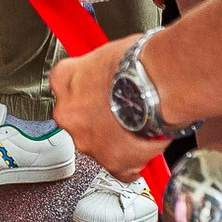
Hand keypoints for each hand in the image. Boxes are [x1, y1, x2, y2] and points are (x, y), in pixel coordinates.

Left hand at [52, 37, 168, 178]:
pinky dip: (133, 161)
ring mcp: (87, 140)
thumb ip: (102, 69)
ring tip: (140, 124)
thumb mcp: (111, 53)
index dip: (87, 88)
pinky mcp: (111, 162)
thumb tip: (109, 70)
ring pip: (98, 144)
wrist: (157, 87)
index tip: (98, 89)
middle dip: (98, 117)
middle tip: (122, 109)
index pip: (67, 86)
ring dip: (114, 138)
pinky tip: (146, 147)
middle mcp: (68, 112)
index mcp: (64, 79)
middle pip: (79, 118)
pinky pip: (121, 168)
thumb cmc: (139, 64)